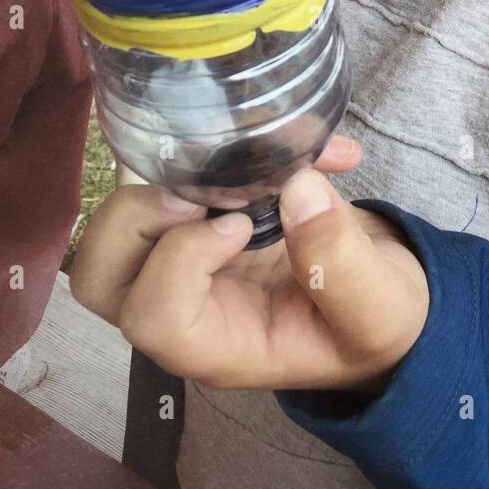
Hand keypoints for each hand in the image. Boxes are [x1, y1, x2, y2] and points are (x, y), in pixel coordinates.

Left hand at [68, 135, 429, 395]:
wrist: (387, 298)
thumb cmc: (379, 318)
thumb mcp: (381, 307)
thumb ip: (342, 261)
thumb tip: (298, 190)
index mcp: (223, 346)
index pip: (154, 317)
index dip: (181, 259)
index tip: (240, 224)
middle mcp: (188, 311)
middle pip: (101, 279)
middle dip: (134, 220)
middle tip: (195, 189)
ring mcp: (184, 270)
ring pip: (112, 234)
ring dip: (154, 185)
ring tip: (220, 161)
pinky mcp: (199, 227)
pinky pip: (163, 190)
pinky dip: (206, 156)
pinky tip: (286, 142)